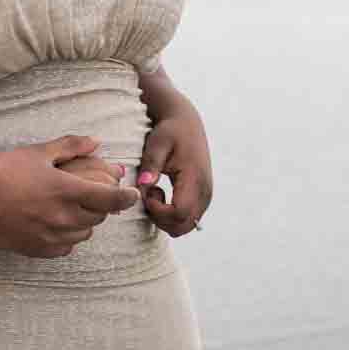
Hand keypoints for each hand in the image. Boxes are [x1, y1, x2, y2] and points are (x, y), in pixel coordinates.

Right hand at [0, 135, 139, 258]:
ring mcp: (52, 236)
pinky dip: (67, 236)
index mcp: (67, 191)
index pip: (110, 199)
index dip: (126, 197)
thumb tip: (96, 142)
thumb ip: (70, 147)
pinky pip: (66, 247)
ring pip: (84, 233)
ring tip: (73, 208)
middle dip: (102, 204)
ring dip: (85, 221)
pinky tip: (57, 225)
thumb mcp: (38, 153)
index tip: (132, 194)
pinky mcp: (38, 249)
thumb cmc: (3, 171)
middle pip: (99, 216)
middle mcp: (64, 218)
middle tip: (95, 193)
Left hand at [136, 107, 211, 237]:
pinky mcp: (202, 198)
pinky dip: (171, 215)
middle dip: (160, 218)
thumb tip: (143, 185)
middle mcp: (204, 192)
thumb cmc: (170, 131)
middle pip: (182, 226)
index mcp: (194, 179)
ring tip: (154, 193)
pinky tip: (161, 195)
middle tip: (148, 195)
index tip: (147, 192)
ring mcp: (205, 197)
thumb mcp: (157, 144)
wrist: (186, 123)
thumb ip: (151, 165)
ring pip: (185, 226)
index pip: (178, 213)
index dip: (158, 210)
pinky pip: (187, 219)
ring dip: (165, 218)